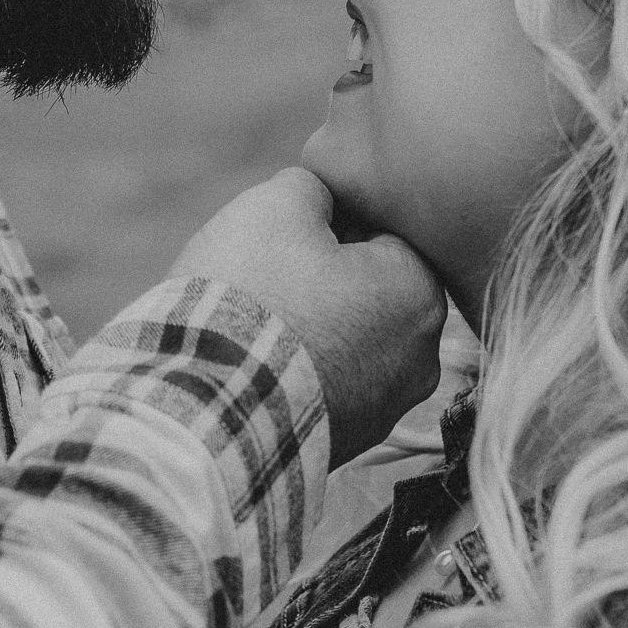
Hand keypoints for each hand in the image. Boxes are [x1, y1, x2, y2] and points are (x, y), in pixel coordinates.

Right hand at [170, 169, 445, 466]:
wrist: (204, 409)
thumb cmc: (249, 298)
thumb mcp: (276, 206)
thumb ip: (315, 185)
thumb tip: (325, 196)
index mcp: (421, 291)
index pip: (385, 231)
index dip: (331, 223)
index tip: (286, 236)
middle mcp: (423, 357)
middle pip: (372, 289)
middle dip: (327, 277)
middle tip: (271, 278)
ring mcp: (389, 408)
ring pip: (352, 338)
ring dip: (315, 324)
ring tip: (261, 322)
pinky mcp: (352, 443)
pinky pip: (331, 384)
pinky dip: (302, 369)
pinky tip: (260, 363)